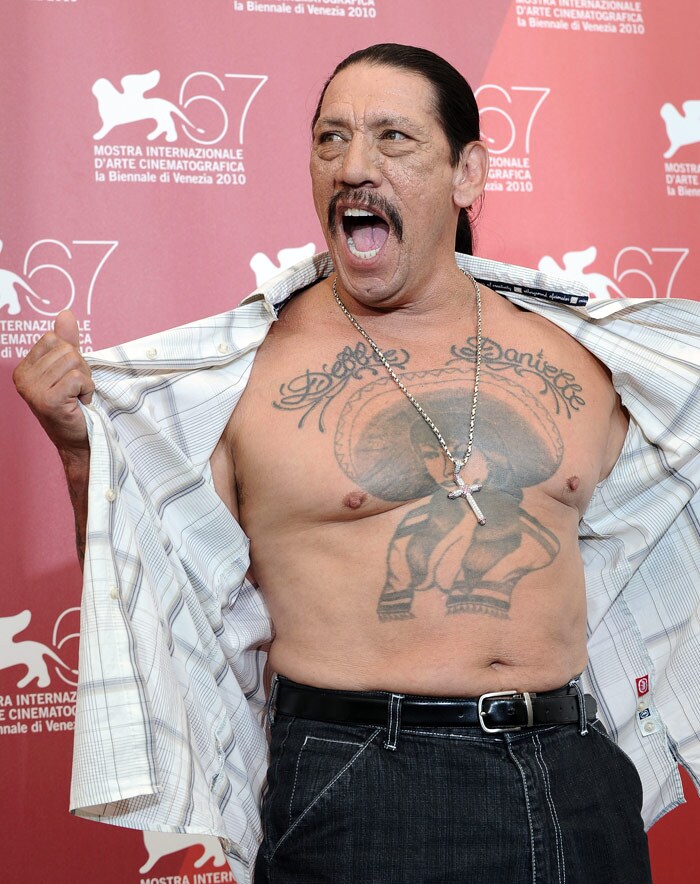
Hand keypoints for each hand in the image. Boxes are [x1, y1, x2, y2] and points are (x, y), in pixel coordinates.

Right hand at [13, 309, 93, 454]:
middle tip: (76, 391)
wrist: (78, 439)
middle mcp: (22, 378)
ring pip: (74, 362)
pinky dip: (87, 390)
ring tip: (77, 397)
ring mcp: (33, 390)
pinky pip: (78, 378)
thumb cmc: (73, 405)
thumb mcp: (69, 368)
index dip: (71, 355)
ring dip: (85, 380)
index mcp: (24, 368)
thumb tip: (66, 313)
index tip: (69, 379)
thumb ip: (67, 341)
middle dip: (81, 369)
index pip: (54, 339)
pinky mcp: (48, 400)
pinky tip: (79, 403)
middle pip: (66, 350)